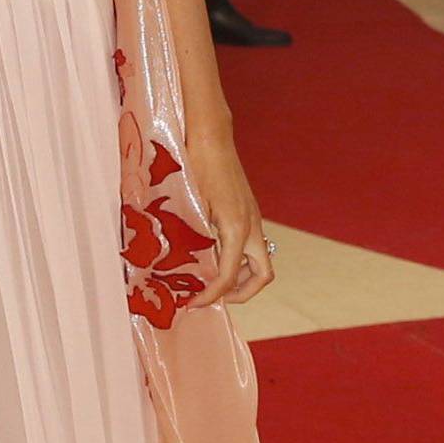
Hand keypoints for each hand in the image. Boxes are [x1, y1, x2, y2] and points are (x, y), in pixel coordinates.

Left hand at [184, 126, 274, 306]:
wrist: (211, 137)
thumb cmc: (197, 167)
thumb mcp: (190, 207)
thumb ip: (192, 240)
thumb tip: (180, 269)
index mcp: (237, 229)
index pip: (229, 277)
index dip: (211, 296)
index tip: (192, 304)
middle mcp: (252, 227)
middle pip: (262, 275)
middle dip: (242, 294)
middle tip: (213, 298)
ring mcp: (254, 219)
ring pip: (260, 261)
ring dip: (242, 277)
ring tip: (212, 282)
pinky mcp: (249, 212)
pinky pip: (251, 246)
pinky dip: (238, 259)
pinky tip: (213, 256)